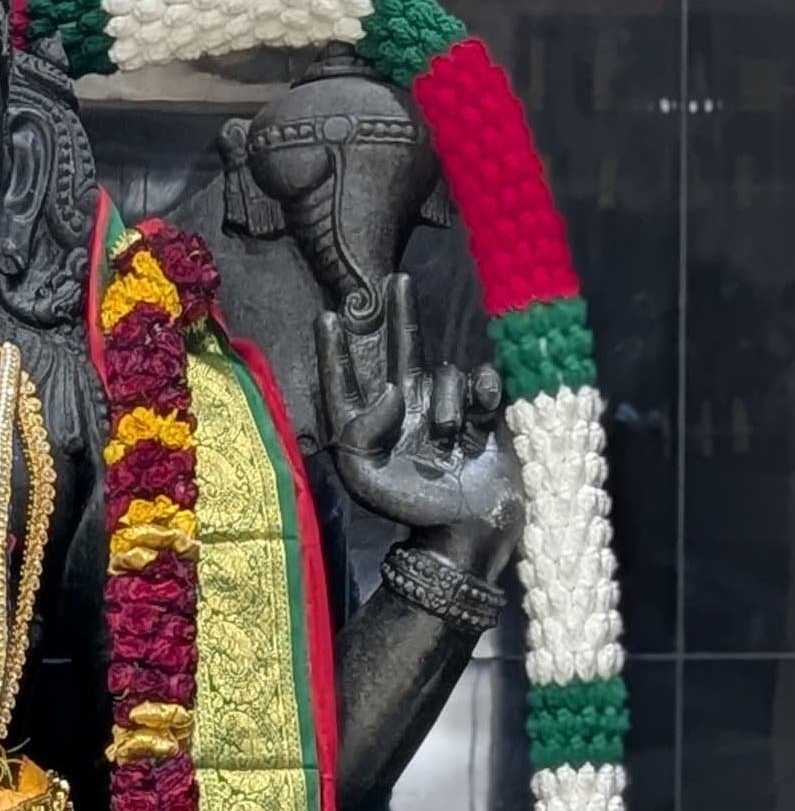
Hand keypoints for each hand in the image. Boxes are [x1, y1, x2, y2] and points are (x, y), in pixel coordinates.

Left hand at [315, 272, 522, 573]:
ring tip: (446, 442)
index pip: (348, 380)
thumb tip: (391, 387)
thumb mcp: (364, 474)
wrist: (463, 531)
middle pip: (402, 350)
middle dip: (401, 314)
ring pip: (446, 374)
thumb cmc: (406, 509)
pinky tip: (480, 415)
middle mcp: (407, 409)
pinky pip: (482, 380)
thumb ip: (361, 427)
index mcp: (371, 425)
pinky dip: (482, 393)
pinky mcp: (482, 413)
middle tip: (395, 280)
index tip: (327, 316)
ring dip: (446, 403)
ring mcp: (445, 408)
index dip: (337, 350)